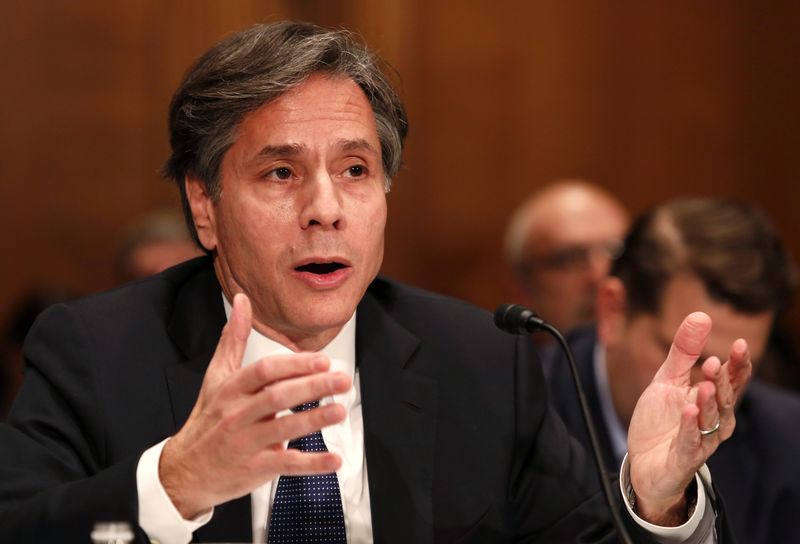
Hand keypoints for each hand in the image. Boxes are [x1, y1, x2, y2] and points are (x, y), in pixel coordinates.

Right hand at [159, 293, 350, 517]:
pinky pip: (286, 465)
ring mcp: (246, 442)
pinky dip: (312, 463)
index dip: (294, 364)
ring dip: (314, 419)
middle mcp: (237, 414)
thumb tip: (242, 300)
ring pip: (283, 428)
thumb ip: (234, 338)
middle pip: (277, 396)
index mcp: (231, 389)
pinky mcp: (255, 468)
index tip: (322, 360)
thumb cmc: (207, 419)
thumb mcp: (216, 376)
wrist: (185, 470)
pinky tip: (334, 460)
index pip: (264, 371)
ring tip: (340, 410)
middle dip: (312, 386)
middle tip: (342, 379)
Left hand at [627, 312, 751, 525]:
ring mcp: (702, 440)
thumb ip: (684, 351)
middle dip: (721, 381)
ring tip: (703, 384)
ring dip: (709, 402)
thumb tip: (701, 315)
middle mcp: (714, 420)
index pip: (732, 380)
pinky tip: (689, 410)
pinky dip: (691, 427)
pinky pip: (692, 442)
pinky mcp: (685, 458)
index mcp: (713, 400)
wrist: (644, 462)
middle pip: (725, 399)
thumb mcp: (667, 379)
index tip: (740, 344)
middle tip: (713, 362)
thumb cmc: (660, 420)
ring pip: (712, 421)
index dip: (738, 364)